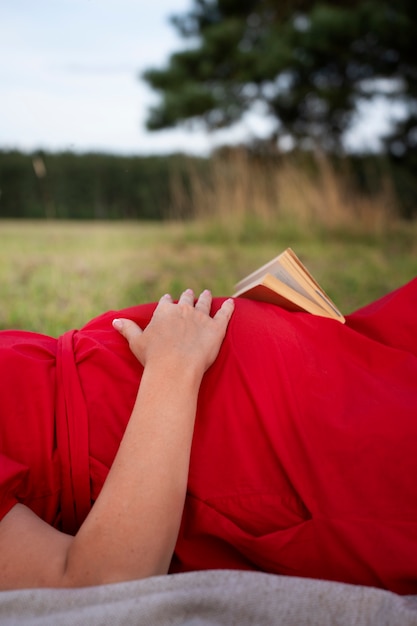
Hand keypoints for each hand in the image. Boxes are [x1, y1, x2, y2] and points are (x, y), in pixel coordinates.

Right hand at [112, 289, 233, 375]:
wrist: (175, 367)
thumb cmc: (153, 357)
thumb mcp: (136, 342)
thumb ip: (128, 329)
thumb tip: (115, 321)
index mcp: (164, 312)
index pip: (166, 302)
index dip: (168, 301)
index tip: (169, 298)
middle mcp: (183, 310)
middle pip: (186, 299)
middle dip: (188, 296)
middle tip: (190, 293)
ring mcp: (201, 318)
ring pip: (205, 303)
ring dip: (206, 298)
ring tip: (207, 294)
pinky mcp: (217, 328)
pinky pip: (225, 313)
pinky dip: (229, 307)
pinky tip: (232, 303)